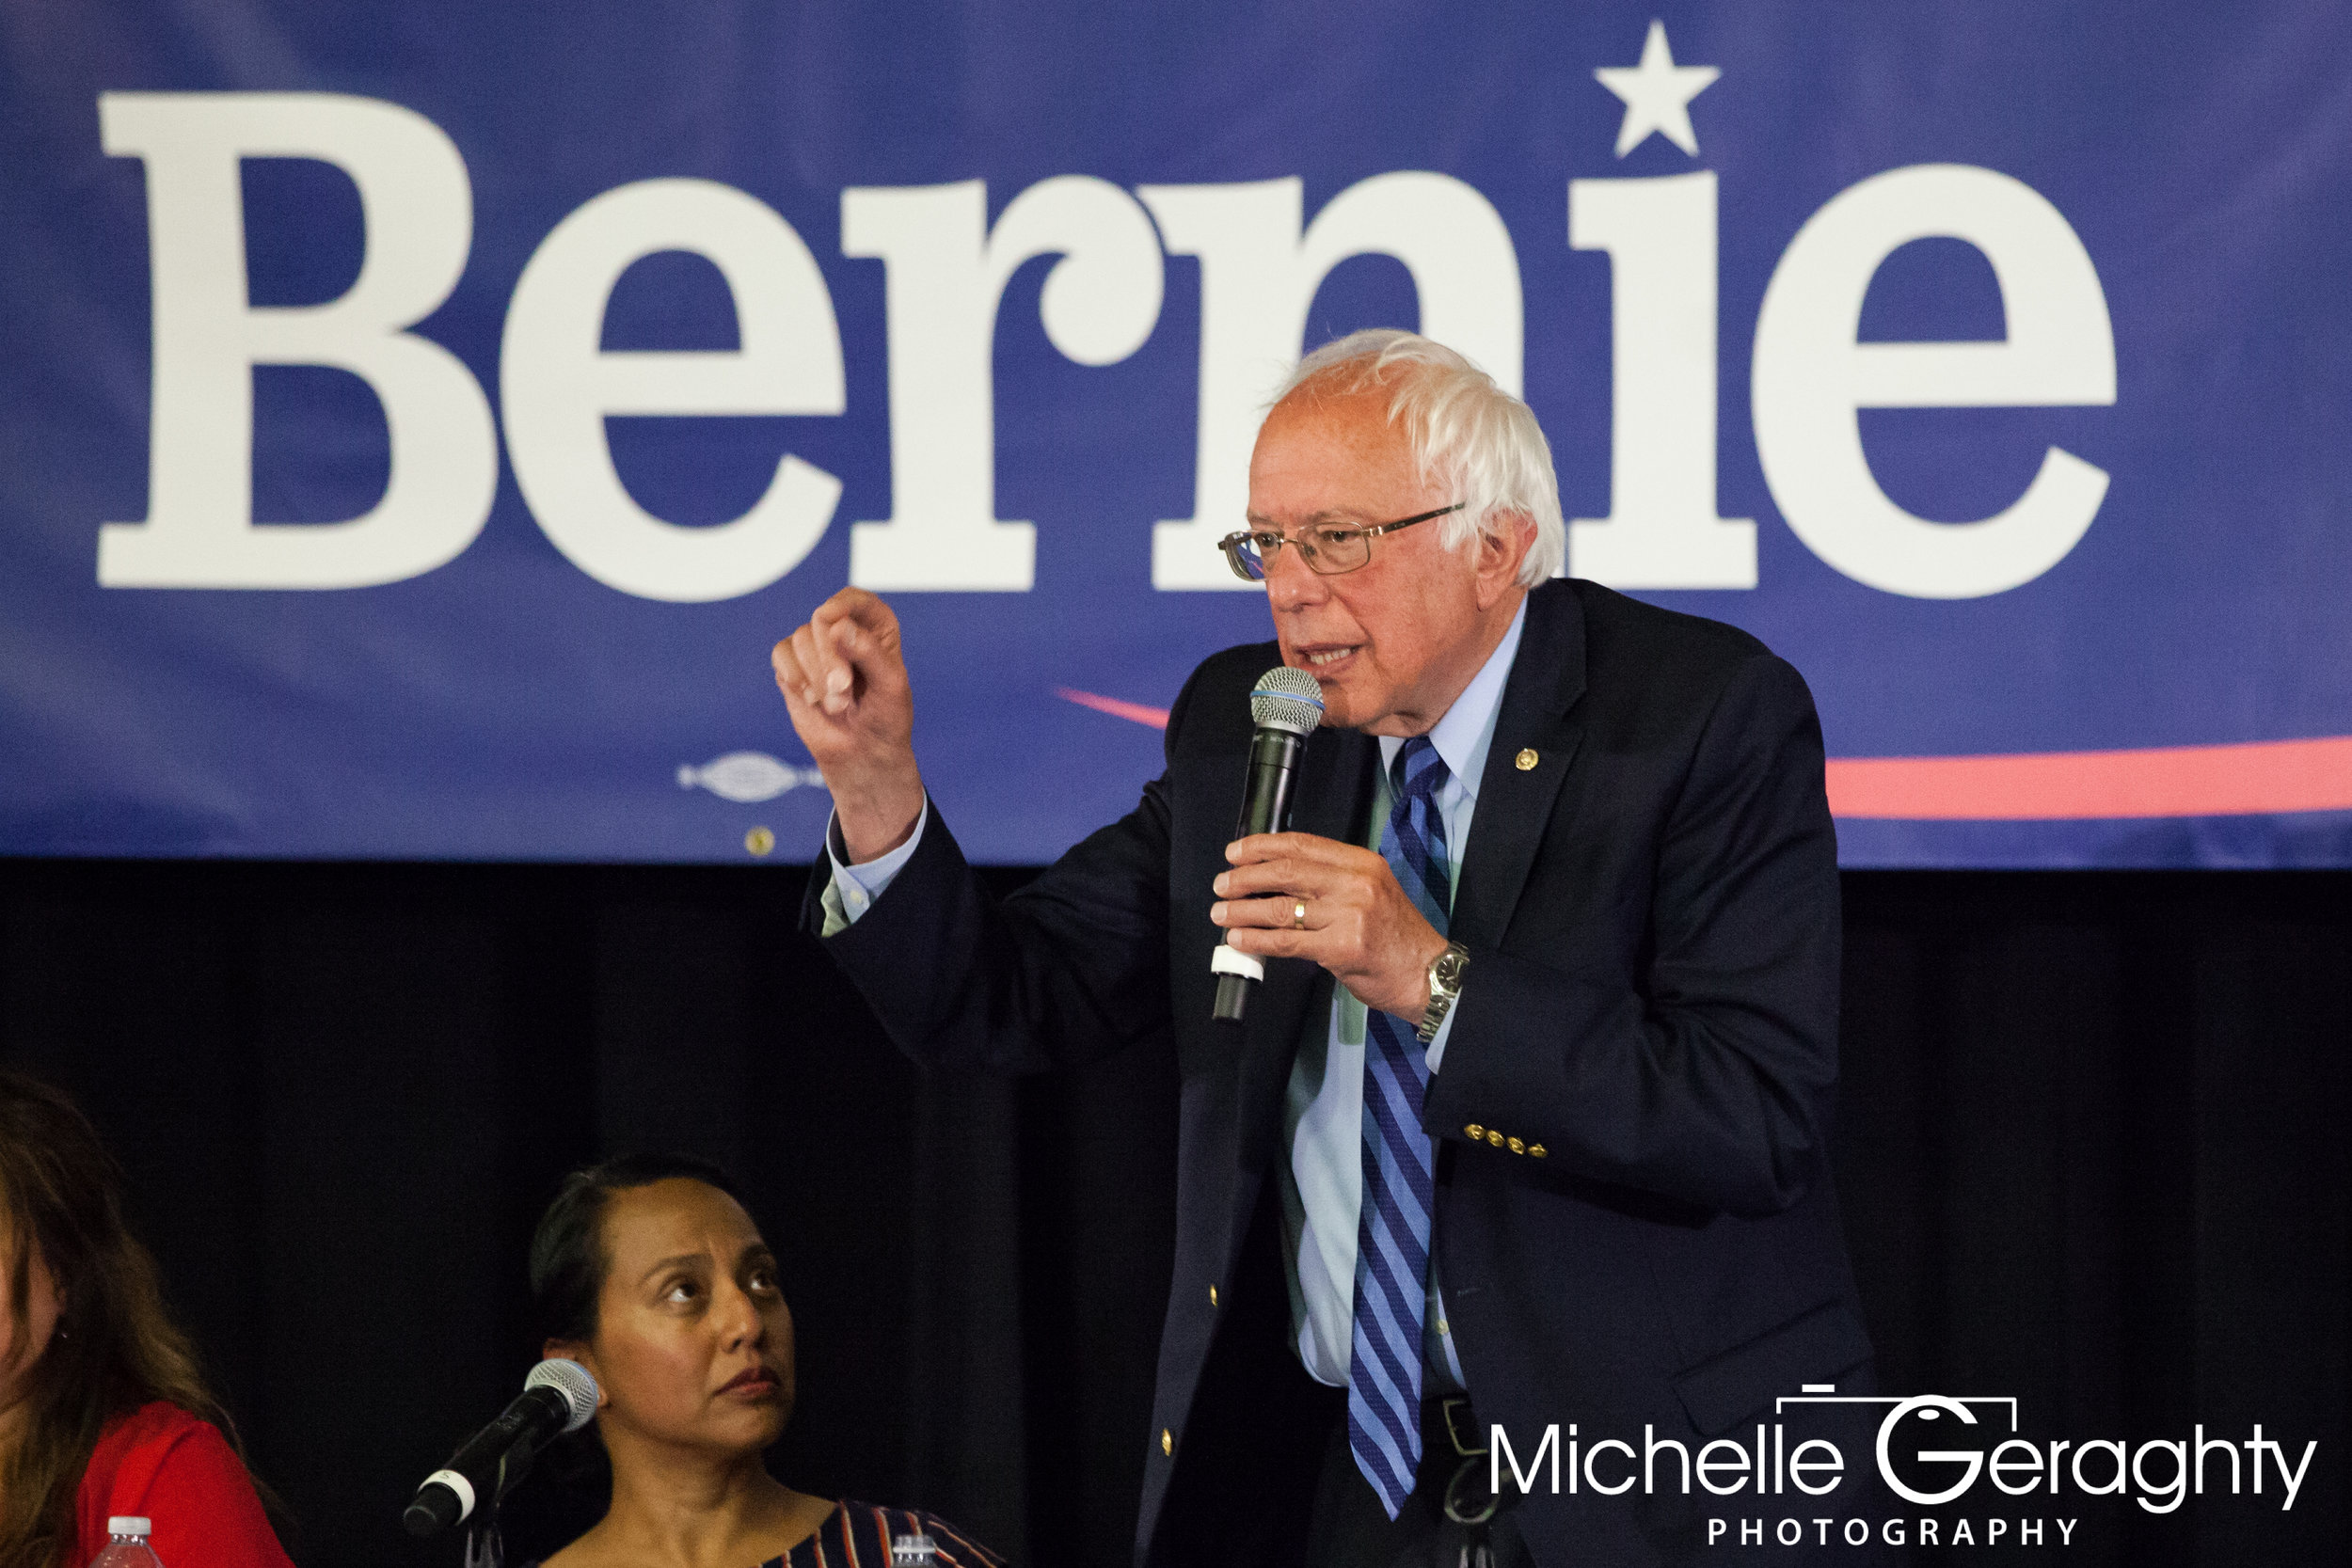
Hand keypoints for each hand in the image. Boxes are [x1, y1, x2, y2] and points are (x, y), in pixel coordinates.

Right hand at [772, 588, 924, 860]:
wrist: (862, 754)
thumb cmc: (885, 717)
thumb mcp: (890, 686)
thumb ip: (868, 652)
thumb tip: (837, 625)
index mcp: (876, 628)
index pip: (857, 600)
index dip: (841, 606)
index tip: (828, 620)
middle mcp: (844, 631)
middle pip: (821, 621)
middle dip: (829, 657)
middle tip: (843, 690)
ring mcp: (816, 647)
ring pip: (800, 638)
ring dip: (816, 675)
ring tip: (835, 705)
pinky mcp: (793, 666)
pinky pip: (781, 654)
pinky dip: (794, 676)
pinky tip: (810, 698)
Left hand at [1208, 832, 1450, 1022]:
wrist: (1427, 974)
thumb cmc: (1396, 936)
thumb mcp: (1372, 891)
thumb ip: (1332, 881)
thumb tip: (1276, 880)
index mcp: (1361, 863)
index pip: (1302, 845)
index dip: (1262, 846)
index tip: (1235, 852)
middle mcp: (1355, 883)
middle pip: (1285, 872)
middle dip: (1245, 877)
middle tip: (1222, 884)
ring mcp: (1349, 914)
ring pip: (1280, 908)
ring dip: (1242, 911)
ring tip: (1221, 914)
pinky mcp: (1341, 947)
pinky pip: (1286, 941)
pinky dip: (1256, 940)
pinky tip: (1239, 939)